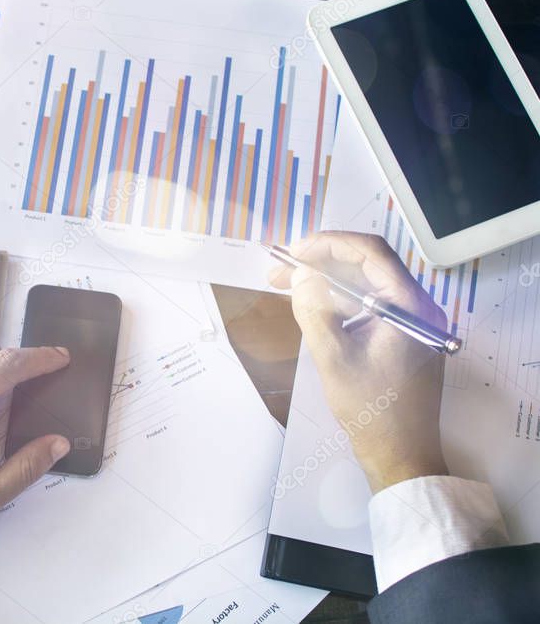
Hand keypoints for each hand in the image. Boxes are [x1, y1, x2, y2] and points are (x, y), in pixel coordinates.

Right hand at [269, 232, 448, 492]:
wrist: (401, 454)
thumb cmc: (372, 412)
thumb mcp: (334, 360)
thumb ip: (315, 311)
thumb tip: (300, 275)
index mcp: (411, 307)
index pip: (371, 253)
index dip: (329, 244)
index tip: (294, 253)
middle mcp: (418, 307)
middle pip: (369, 264)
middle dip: (322, 261)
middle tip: (280, 268)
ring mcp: (412, 321)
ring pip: (366, 284)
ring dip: (327, 279)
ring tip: (285, 283)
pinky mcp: (402, 335)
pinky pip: (369, 304)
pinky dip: (339, 299)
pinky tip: (311, 304)